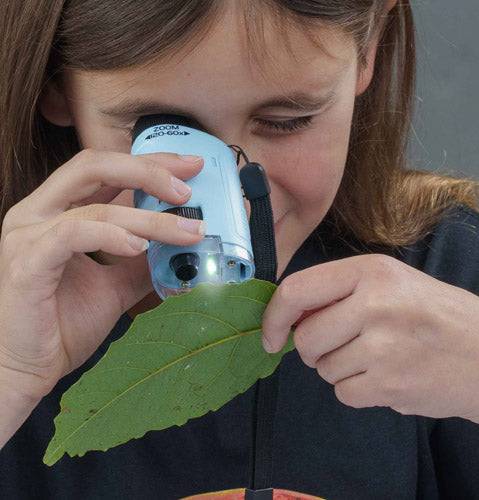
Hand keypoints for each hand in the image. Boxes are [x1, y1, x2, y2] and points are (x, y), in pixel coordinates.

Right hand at [0, 149, 204, 400]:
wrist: (26, 369)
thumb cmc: (64, 324)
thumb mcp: (117, 285)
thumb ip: (145, 261)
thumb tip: (185, 247)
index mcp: (57, 211)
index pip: (106, 170)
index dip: (149, 162)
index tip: (190, 167)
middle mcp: (38, 214)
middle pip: (95, 167)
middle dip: (149, 171)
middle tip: (188, 188)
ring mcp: (28, 236)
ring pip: (95, 207)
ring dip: (148, 218)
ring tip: (186, 230)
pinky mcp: (27, 263)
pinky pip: (73, 234)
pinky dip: (112, 236)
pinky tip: (141, 248)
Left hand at [262, 254, 478, 427]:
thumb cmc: (436, 314)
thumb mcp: (390, 283)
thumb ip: (339, 293)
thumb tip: (288, 318)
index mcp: (371, 271)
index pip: (297, 290)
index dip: (274, 316)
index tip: (270, 334)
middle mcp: (375, 303)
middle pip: (305, 338)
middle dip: (312, 348)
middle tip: (341, 344)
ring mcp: (384, 346)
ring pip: (322, 369)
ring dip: (339, 368)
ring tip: (376, 357)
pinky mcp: (390, 384)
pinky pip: (343, 393)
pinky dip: (356, 390)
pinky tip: (384, 376)